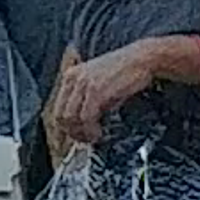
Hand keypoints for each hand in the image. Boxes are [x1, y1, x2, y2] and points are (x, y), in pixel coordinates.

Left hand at [61, 33, 199, 132]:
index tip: (76, 136)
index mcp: (70, 76)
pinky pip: (85, 117)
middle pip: (60, 115)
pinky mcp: (96, 90)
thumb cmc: (124, 73)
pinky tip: (98, 133)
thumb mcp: (98, 85)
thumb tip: (81, 126)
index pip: (57, 108)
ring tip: (94, 137)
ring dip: (81, 133)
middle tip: (86, 140)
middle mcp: (73, 78)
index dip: (65, 128)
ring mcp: (83, 83)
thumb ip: (86, 101)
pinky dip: (90, 130)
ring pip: (70, 118)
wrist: (141, 59)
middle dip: (72, 133)